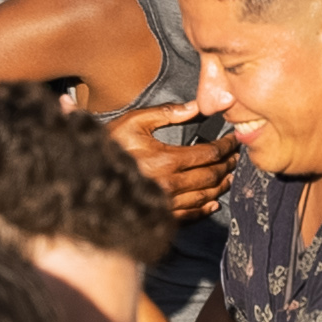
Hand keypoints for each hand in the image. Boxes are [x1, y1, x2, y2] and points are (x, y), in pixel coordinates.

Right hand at [115, 104, 237, 219]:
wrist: (85, 175)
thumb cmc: (110, 145)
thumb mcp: (135, 121)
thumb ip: (167, 113)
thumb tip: (196, 106)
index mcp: (167, 159)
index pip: (209, 153)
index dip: (226, 147)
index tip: (233, 141)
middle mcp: (170, 184)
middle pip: (211, 176)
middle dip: (227, 166)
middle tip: (236, 158)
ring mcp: (166, 203)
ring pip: (204, 196)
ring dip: (220, 186)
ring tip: (229, 177)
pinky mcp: (159, 215)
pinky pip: (189, 215)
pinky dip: (204, 209)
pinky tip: (212, 202)